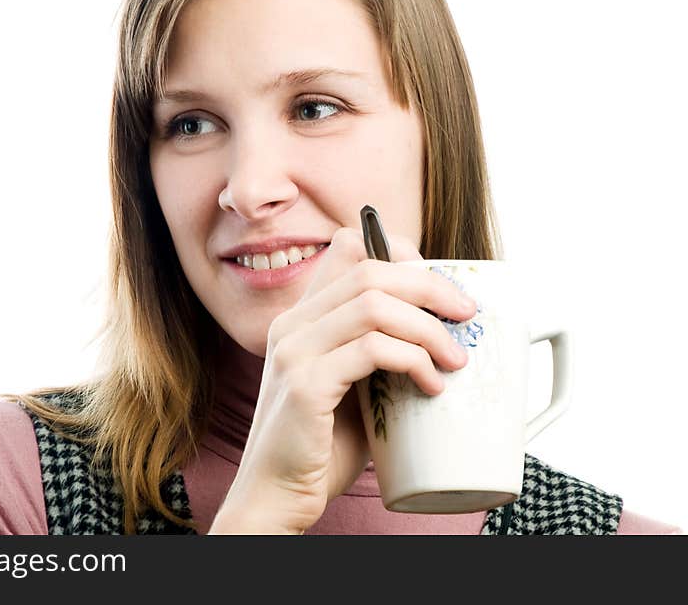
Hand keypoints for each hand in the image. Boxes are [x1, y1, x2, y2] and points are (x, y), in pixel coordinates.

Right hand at [209, 226, 476, 533]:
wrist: (276, 494)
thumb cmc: (322, 445)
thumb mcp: (351, 384)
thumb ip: (376, 350)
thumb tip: (443, 329)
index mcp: (301, 316)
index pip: (347, 248)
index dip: (398, 252)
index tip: (439, 286)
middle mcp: (291, 324)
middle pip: (370, 271)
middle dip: (430, 286)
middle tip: (466, 315)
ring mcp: (294, 351)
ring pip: (375, 305)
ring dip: (428, 329)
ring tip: (455, 360)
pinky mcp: (305, 384)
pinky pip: (372, 350)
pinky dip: (413, 361)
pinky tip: (431, 386)